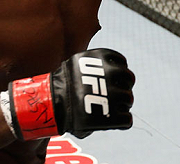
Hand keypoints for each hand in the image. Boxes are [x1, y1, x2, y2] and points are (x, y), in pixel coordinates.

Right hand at [4, 48, 134, 140]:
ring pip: (129, 98)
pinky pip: (127, 119)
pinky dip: (124, 121)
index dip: (119, 72)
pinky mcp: (111, 115)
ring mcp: (112, 94)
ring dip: (125, 103)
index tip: (114, 80)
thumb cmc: (64, 88)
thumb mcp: (78, 67)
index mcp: (101, 58)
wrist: (51, 105)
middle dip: (124, 87)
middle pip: (129, 79)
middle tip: (116, 95)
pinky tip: (117, 120)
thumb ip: (95, 69)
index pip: (121, 62)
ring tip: (114, 107)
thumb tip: (113, 72)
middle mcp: (110, 72)